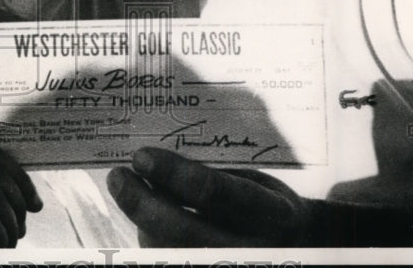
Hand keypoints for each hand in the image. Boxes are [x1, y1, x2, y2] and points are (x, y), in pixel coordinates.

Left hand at [107, 147, 308, 246]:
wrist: (295, 244)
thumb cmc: (263, 200)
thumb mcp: (251, 179)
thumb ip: (210, 174)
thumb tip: (151, 163)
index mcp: (272, 214)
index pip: (215, 193)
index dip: (173, 174)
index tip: (141, 156)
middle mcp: (255, 251)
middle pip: (184, 232)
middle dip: (142, 203)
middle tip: (118, 176)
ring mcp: (233, 266)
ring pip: (172, 252)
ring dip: (140, 221)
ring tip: (126, 189)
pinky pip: (171, 260)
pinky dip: (150, 239)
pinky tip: (142, 216)